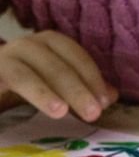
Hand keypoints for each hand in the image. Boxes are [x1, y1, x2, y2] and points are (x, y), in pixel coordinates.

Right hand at [0, 30, 116, 120]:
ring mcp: (2, 59)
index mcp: (48, 43)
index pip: (74, 55)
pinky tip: (19, 108)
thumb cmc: (25, 82)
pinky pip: (2, 82)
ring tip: (60, 111)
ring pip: (24, 75)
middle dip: (76, 90)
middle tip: (92, 113)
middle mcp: (25, 46)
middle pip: (54, 66)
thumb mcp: (57, 85)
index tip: (104, 101)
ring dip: (43, 93)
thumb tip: (110, 97)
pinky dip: (14, 93)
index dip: (91, 77)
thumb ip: (82, 88)